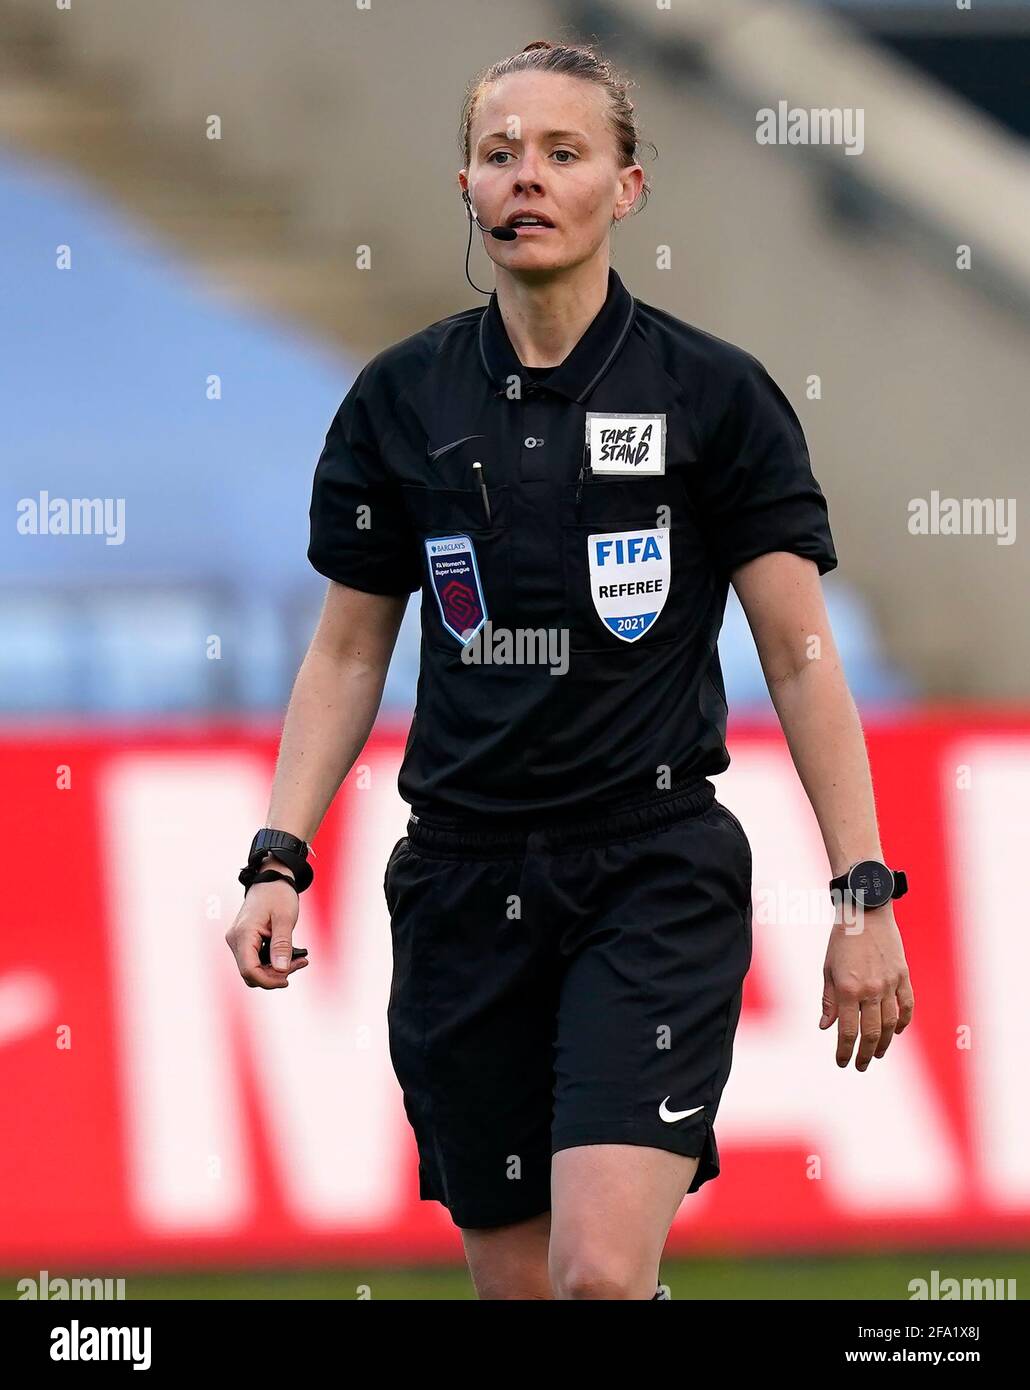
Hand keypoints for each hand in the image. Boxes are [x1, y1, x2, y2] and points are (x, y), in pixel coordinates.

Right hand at [225, 877, 307, 989]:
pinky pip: (255, 960)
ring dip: (275, 970)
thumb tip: (281, 970)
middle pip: (251, 973)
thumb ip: (282, 945)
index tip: (288, 979)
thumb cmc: (278, 895)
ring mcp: (238, 941)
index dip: (269, 981)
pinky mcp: (244, 941)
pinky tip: (290, 957)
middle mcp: (236, 940)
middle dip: (275, 975)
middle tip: (300, 963)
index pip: (249, 970)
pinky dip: (272, 962)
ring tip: (298, 960)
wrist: (271, 879)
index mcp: (243, 935)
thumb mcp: (285, 919)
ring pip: (253, 968)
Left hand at [820, 905, 913, 1068]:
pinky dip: (904, 1022)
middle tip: (861, 1066)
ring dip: (885, 1043)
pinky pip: (907, 1006)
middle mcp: (870, 990)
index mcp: (847, 989)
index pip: (847, 1030)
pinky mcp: (903, 976)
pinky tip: (898, 1032)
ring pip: (891, 1024)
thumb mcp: (828, 969)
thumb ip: (828, 1000)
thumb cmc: (842, 941)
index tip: (842, 1062)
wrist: (865, 913)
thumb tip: (826, 1028)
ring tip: (878, 1054)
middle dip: (866, 1054)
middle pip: (872, 1033)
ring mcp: (889, 984)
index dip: (844, 1050)